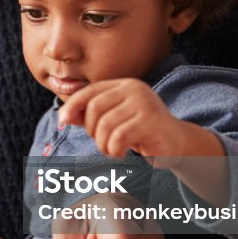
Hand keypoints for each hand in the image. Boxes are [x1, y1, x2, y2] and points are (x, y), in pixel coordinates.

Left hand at [58, 78, 184, 166]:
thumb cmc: (140, 132)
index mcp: (124, 85)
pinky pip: (119, 137)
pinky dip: (114, 150)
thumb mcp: (112, 122)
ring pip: (105, 125)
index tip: (61, 120)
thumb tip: (63, 116)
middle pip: (94, 107)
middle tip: (102, 142)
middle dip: (91, 130)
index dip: (72, 105)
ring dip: (103, 144)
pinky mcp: (151, 121)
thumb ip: (89, 117)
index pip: (90, 90)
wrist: (176, 145)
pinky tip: (122, 153)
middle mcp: (135, 89)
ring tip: (112, 150)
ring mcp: (144, 103)